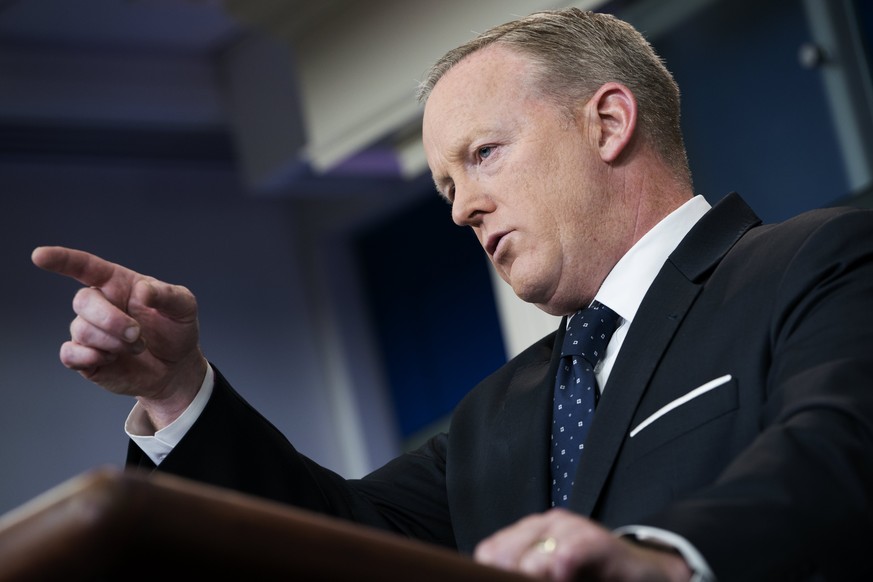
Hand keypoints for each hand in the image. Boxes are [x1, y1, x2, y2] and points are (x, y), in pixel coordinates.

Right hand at [32, 246, 207, 428]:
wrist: (175, 368)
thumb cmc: (176, 330)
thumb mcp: (184, 307)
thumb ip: (167, 295)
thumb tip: (142, 292)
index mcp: (118, 284)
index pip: (84, 266)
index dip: (61, 260)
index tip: (39, 256)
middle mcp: (99, 305)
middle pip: (83, 301)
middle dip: (110, 319)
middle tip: (136, 334)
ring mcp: (89, 331)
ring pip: (81, 330)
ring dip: (112, 342)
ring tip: (136, 347)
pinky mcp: (85, 358)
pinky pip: (70, 354)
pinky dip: (89, 357)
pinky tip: (109, 359)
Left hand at [474, 508, 691, 580]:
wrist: (652, 574)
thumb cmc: (598, 579)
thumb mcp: (555, 575)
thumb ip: (529, 574)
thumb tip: (492, 578)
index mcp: (533, 533)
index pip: (491, 552)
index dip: (492, 572)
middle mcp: (548, 524)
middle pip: (501, 554)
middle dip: (510, 576)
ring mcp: (571, 528)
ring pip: (528, 559)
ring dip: (531, 577)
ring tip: (552, 581)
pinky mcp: (595, 541)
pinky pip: (562, 558)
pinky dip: (558, 575)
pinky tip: (566, 581)